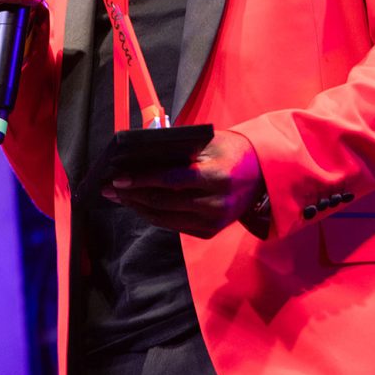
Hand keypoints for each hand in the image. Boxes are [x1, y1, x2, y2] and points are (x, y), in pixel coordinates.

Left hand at [102, 129, 263, 238]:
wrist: (263, 174)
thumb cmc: (232, 151)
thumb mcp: (209, 143)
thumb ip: (179, 151)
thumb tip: (140, 156)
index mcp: (216, 176)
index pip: (171, 181)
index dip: (142, 180)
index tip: (118, 178)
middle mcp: (215, 203)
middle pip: (163, 202)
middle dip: (132, 195)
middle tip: (110, 187)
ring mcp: (213, 221)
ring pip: (165, 218)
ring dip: (138, 207)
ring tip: (120, 196)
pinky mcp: (210, 232)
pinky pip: (174, 226)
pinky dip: (154, 215)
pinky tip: (140, 205)